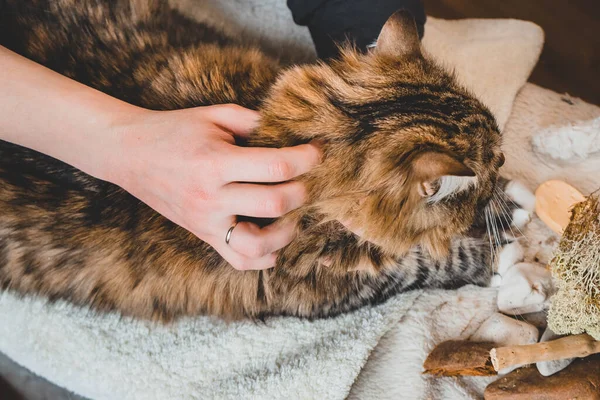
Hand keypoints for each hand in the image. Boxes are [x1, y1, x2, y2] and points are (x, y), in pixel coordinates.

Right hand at [106, 104, 320, 269]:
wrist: (129, 154)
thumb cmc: (174, 131)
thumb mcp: (213, 116)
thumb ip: (253, 121)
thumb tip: (292, 131)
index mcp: (216, 162)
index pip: (277, 165)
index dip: (306, 158)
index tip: (316, 151)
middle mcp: (212, 197)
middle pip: (275, 203)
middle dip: (302, 191)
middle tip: (306, 180)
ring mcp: (206, 222)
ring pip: (259, 244)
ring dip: (287, 232)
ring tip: (293, 215)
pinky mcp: (203, 235)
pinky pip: (238, 260)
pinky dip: (264, 257)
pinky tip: (275, 240)